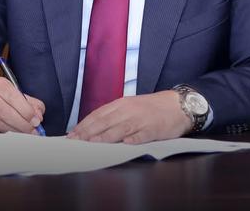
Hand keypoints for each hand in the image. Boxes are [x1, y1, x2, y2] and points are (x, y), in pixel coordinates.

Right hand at [0, 76, 45, 135]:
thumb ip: (31, 104)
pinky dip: (7, 133)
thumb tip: (38, 116)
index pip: (14, 98)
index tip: (36, 121)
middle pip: (7, 113)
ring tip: (25, 133)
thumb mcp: (17, 95)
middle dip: (23, 125)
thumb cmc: (2, 98)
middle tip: (33, 130)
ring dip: (16, 131)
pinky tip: (12, 131)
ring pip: (1, 124)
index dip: (27, 112)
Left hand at [67, 90, 191, 143]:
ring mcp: (141, 120)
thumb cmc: (151, 108)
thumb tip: (93, 128)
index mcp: (121, 104)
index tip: (72, 134)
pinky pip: (142, 135)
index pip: (98, 114)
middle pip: (105, 121)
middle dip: (88, 132)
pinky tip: (124, 144)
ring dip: (105, 137)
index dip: (84, 125)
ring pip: (120, 128)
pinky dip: (133, 140)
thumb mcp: (130, 106)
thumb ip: (113, 116)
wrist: (178, 105)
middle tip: (75, 141)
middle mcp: (129, 110)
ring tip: (92, 144)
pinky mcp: (154, 129)